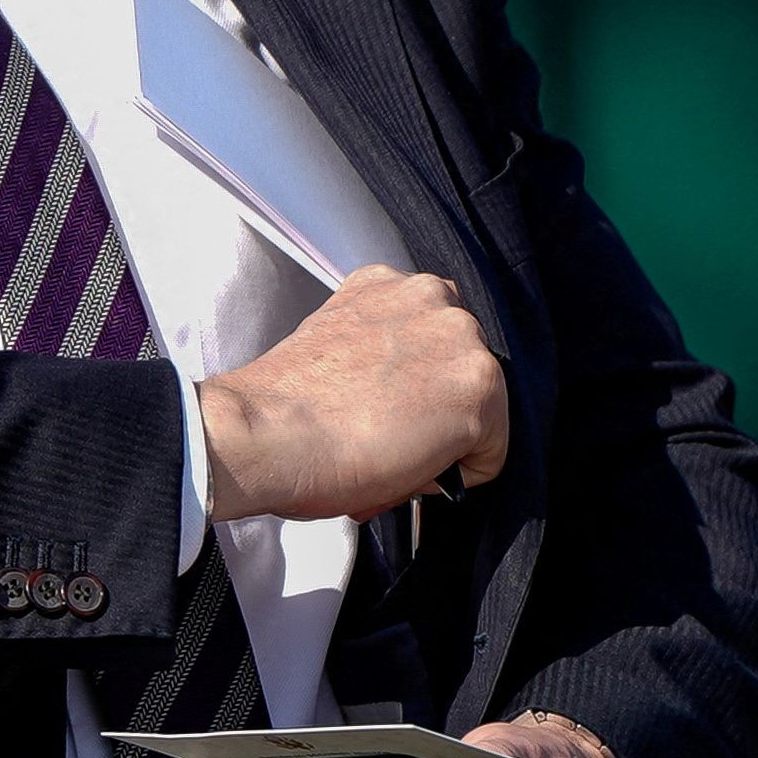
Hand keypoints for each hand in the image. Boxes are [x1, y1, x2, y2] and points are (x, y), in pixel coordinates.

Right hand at [197, 267, 505, 524]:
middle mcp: (431, 295)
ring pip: (481, 407)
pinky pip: (490, 452)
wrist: (266, 434)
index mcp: (385, 283)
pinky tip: (410, 465)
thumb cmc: (281, 409)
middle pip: (460, 368)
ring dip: (448, 437)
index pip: (429, 340)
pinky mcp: (479, 387)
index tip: (376, 410)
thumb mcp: (333, 344)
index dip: (407, 388)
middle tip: (385, 435)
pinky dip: (460, 474)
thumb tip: (397, 399)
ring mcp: (460, 338)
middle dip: (433, 407)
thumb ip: (376, 351)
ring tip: (395, 452)